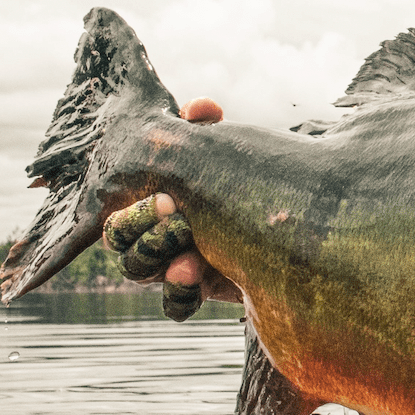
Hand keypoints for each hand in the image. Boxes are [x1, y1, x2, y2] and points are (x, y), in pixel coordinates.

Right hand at [100, 98, 239, 320]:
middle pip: (120, 243)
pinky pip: (175, 306)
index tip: (166, 197)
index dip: (131, 211)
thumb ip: (208, 128)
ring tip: (190, 259)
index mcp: (154, 198)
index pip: (117, 209)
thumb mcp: (227, 150)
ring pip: (140, 273)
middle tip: (180, 221)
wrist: (296, 225)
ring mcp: (178, 263)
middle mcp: (158, 232)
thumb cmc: (250, 182)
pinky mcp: (202, 291)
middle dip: (143, 233)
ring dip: (159, 264)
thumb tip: (200, 108)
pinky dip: (180, 296)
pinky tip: (198, 281)